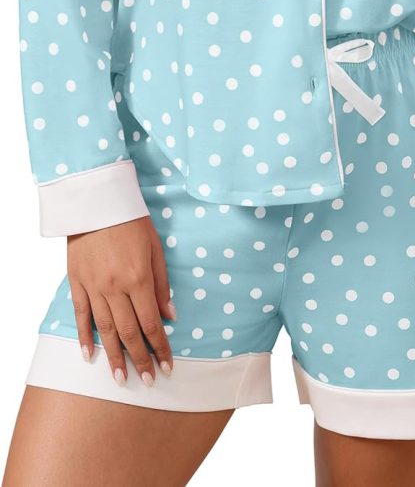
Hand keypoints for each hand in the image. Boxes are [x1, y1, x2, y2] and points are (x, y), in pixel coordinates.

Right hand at [67, 215, 176, 387]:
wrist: (97, 201)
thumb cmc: (132, 221)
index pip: (151, 323)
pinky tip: (89, 355)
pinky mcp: (77, 282)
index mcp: (139, 279)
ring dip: (114, 356)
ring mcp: (94, 287)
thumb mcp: (155, 248)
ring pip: (105, 330)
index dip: (160, 348)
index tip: (167, 366)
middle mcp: (115, 288)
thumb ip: (162, 284)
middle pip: (129, 332)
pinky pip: (81, 315)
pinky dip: (84, 337)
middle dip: (140, 360)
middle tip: (147, 381)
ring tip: (120, 378)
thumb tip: (170, 316)